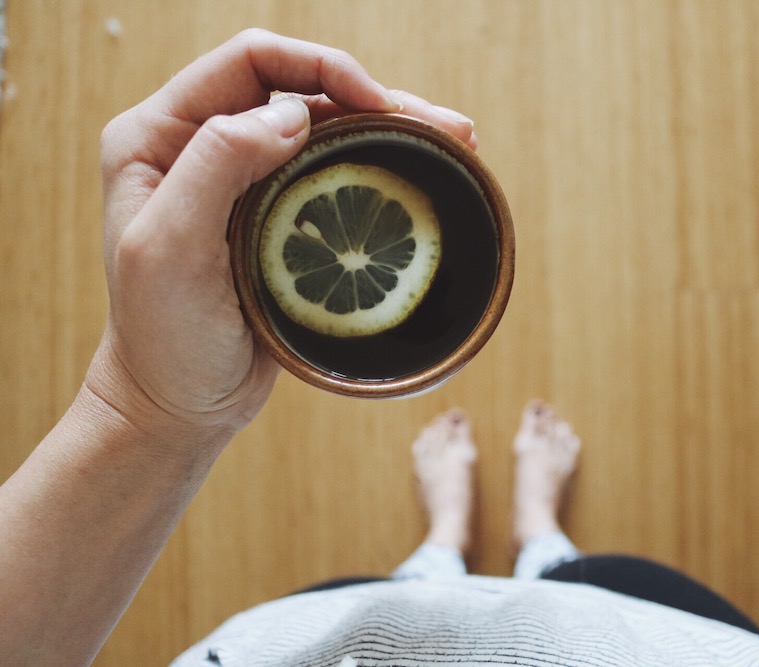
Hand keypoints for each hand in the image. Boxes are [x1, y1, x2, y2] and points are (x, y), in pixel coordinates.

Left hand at [91, 29, 476, 442]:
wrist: (179, 404)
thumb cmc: (163, 338)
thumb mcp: (171, 250)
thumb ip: (216, 165)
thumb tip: (292, 112)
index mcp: (159, 135)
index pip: (250, 62)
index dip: (320, 66)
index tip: (378, 104)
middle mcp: (200, 144)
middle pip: (300, 88)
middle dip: (375, 97)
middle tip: (446, 128)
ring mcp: (244, 180)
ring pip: (326, 128)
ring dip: (391, 129)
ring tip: (458, 142)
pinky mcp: (278, 216)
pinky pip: (336, 172)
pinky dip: (382, 167)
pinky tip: (425, 173)